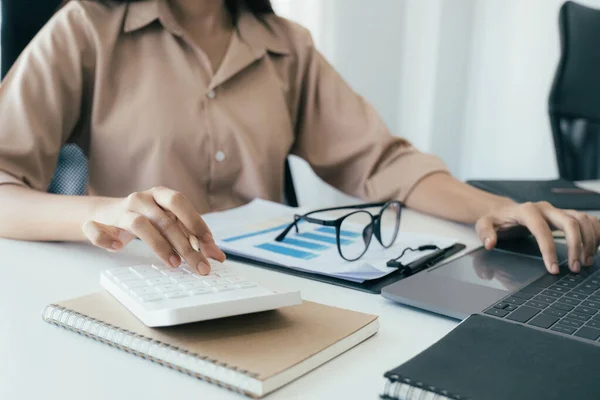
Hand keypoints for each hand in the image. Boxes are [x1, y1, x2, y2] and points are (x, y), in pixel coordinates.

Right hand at [82, 186, 225, 273]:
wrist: (105, 215)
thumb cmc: (146, 220)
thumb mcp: (170, 224)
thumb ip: (193, 237)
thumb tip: (218, 256)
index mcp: (160, 194)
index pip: (180, 203)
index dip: (195, 222)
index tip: (209, 245)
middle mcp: (141, 199)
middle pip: (164, 220)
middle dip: (185, 245)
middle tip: (199, 266)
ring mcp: (120, 210)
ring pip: (139, 224)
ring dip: (158, 246)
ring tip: (174, 263)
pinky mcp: (97, 222)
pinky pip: (97, 229)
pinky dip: (105, 239)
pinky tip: (117, 249)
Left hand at [475, 201, 599, 274]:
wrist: (505, 211)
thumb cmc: (497, 220)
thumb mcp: (484, 225)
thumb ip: (485, 233)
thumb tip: (490, 243)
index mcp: (526, 211)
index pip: (542, 230)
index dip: (549, 250)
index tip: (554, 269)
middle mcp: (545, 208)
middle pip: (570, 222)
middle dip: (576, 246)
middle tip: (575, 268)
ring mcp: (558, 210)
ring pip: (582, 220)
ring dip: (589, 241)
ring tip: (585, 262)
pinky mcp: (566, 214)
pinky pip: (588, 220)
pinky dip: (595, 232)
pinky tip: (594, 248)